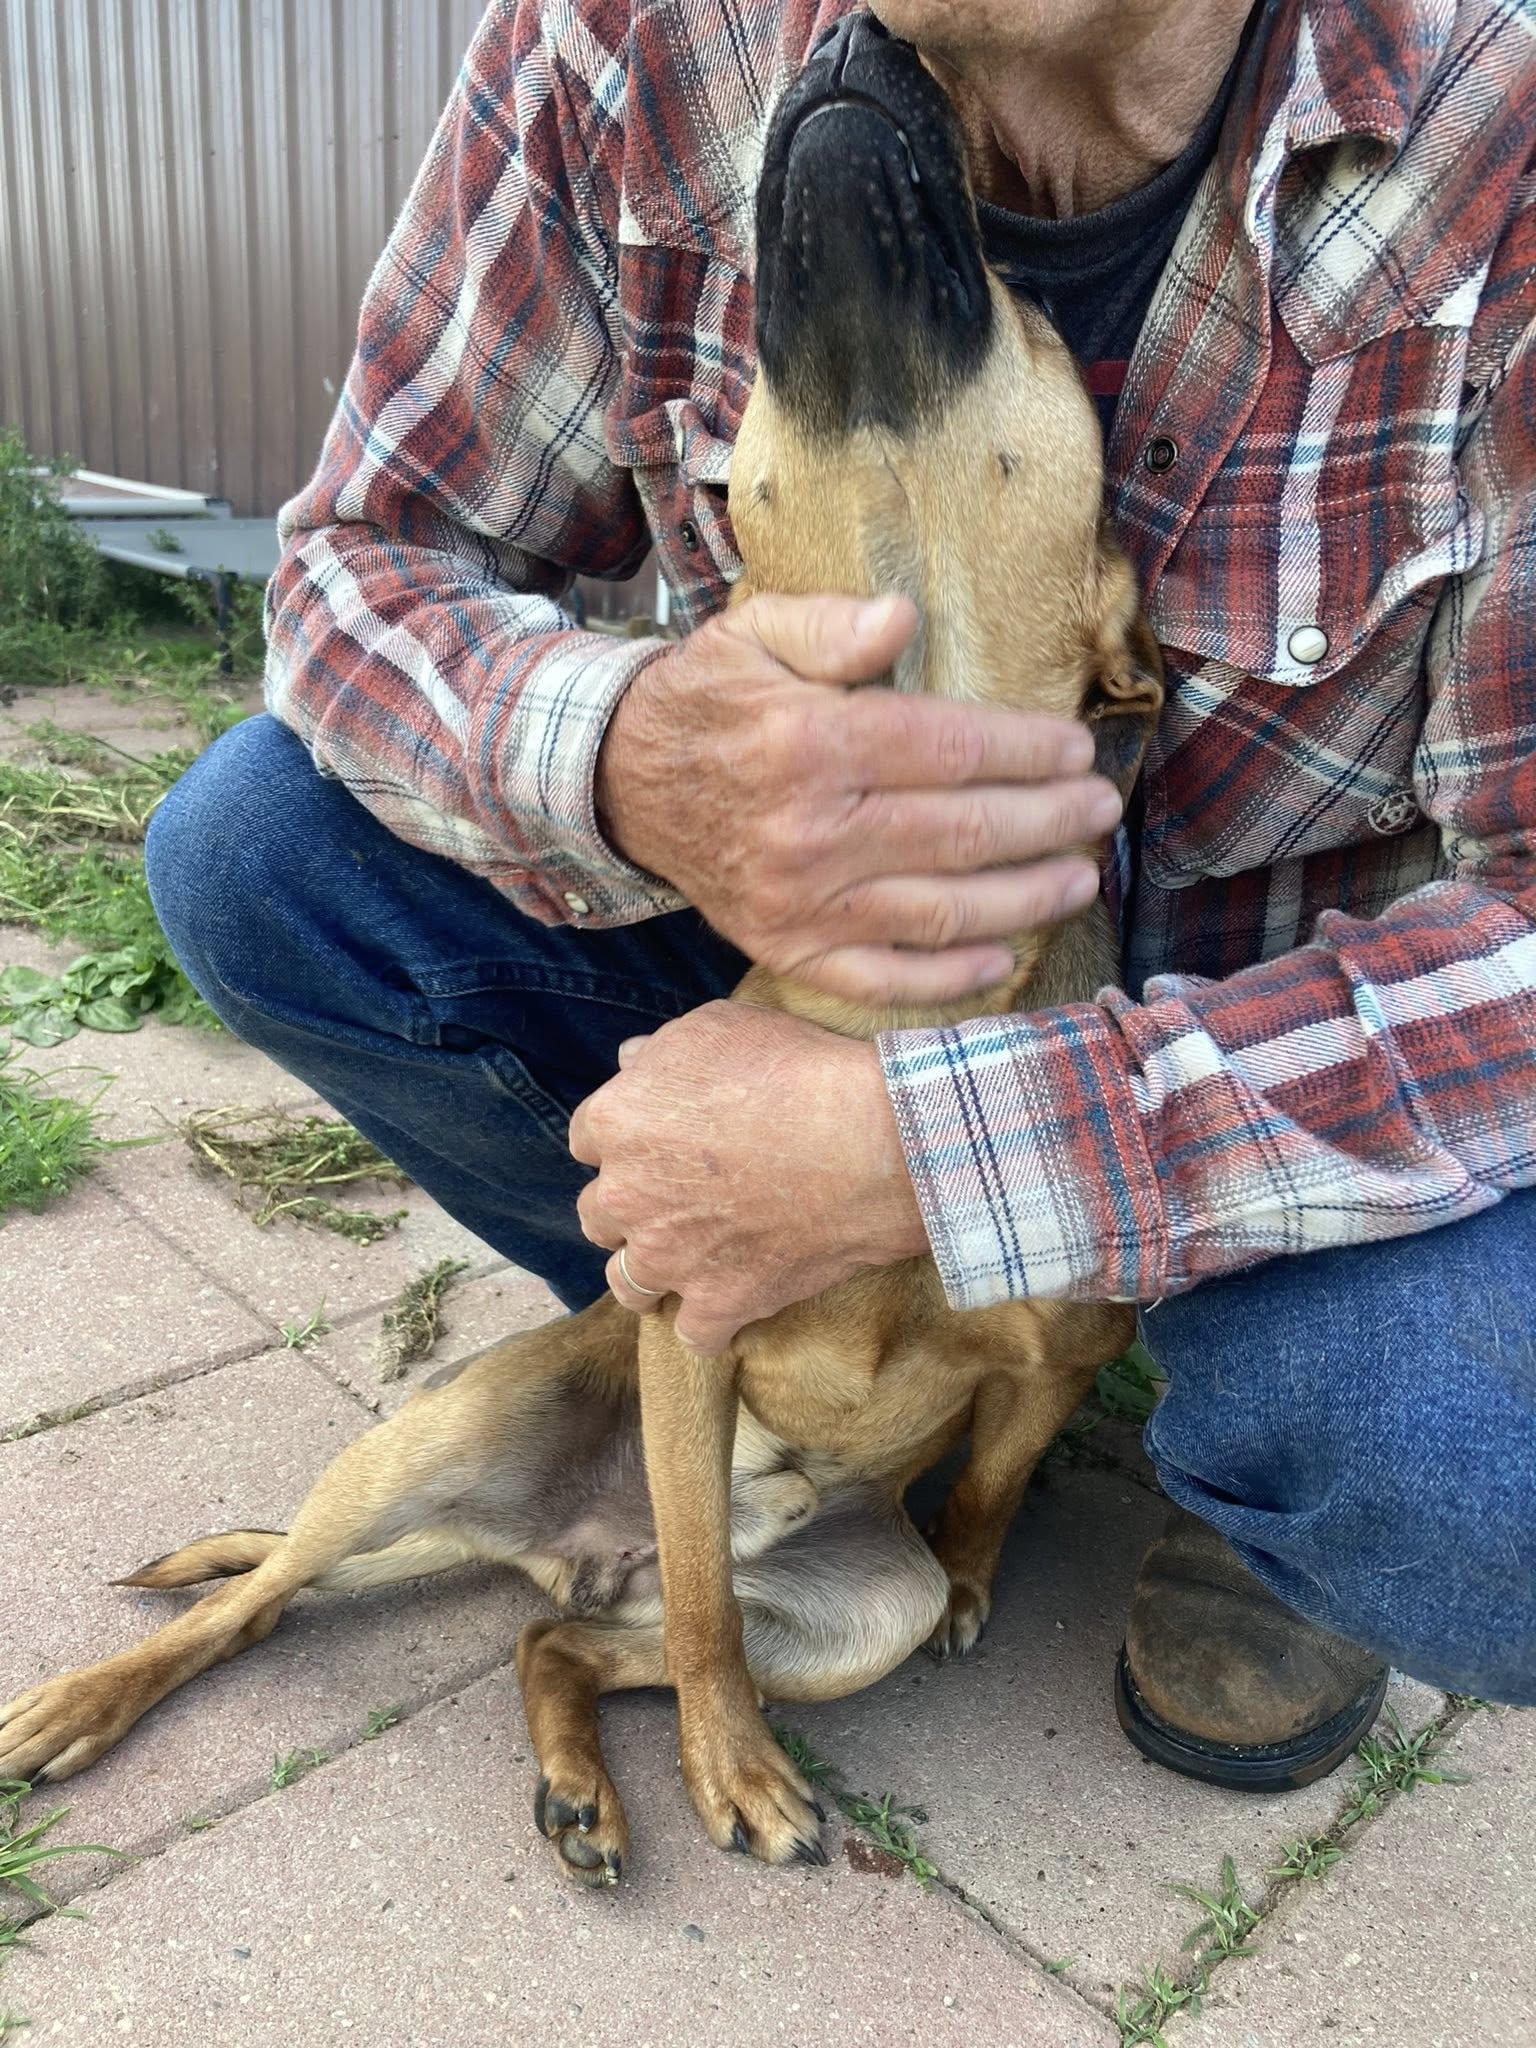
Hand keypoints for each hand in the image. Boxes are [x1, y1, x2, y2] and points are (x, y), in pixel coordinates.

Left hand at [568, 1001, 928, 1351]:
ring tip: (686, 1258)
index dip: (627, 1136)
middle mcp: (627, 1196)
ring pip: (628, 1282)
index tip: (660, 1136)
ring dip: (651, 1269)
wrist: (871, 1142)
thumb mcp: (718, 1028)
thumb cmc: (797, 1071)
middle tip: (677, 1194)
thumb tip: (634, 1062)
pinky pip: (692, 1334)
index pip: (589, 1137)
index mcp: (618, 1123)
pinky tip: (728, 1302)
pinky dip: (708, 1322)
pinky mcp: (719, 1303)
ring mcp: (669, 1258)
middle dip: (632, 1204)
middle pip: (599, 1212)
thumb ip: (661, 1051)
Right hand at [596, 592, 1119, 1005]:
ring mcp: (799, 902)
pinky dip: (949, 978)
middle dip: (1048, 823)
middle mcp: (809, 831)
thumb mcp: (753, 633)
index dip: (1028, 752)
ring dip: (1024, 900)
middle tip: (1100, 812)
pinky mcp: (787, 949)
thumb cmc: (706, 702)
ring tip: (1079, 879)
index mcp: (810, 743)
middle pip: (962, 833)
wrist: (621, 784)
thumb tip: (902, 618)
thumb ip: (832, 625)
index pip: (950, 750)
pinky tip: (1004, 960)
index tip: (1077, 750)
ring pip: (939, 911)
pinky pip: (882, 977)